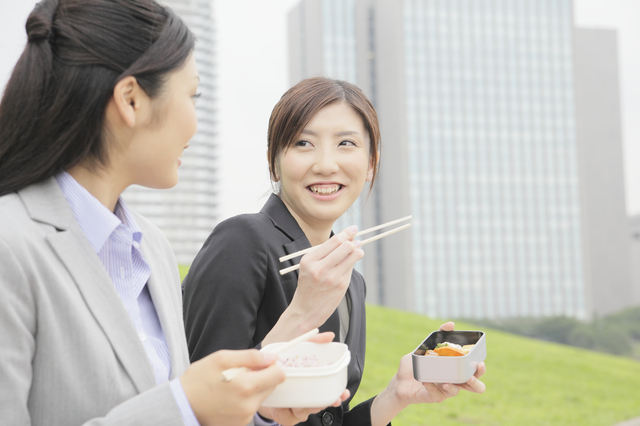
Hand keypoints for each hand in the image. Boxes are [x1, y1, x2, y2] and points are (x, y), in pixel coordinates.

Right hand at [181, 349, 284, 425]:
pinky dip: (245, 401)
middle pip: (272, 387)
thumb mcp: (221, 359)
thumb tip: (272, 357)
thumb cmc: (199, 379)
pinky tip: (229, 398)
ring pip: (261, 397)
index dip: (271, 366)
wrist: (180, 406)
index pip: (278, 375)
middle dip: (261, 377)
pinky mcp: (240, 425)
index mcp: (246, 386)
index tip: (259, 364)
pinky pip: (251, 408)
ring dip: (253, 390)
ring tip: (232, 386)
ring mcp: (245, 418)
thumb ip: (251, 356)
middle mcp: (249, 406)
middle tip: (241, 374)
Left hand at [257, 331, 350, 425]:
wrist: (255, 374)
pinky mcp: (284, 415)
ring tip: (305, 399)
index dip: (338, 393)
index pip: (329, 390)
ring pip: (307, 412)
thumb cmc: (279, 362)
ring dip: (308, 407)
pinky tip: (290, 405)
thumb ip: (312, 341)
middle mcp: (305, 397)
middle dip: (326, 402)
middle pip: (320, 404)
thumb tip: (329, 336)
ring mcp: (295, 407)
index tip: (343, 393)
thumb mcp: (296, 348)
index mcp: (311, 384)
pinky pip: (291, 418)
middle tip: (330, 398)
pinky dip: (292, 412)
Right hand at [263, 226, 363, 344]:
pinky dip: (353, 263)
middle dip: (353, 241)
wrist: (305, 310)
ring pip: (352, 255)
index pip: (334, 241)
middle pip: (345, 246)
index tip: (354, 228)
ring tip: (357, 251)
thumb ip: (325, 252)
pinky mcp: (340, 286)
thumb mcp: (309, 266)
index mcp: (309, 260)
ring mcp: (331, 277)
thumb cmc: (308, 285)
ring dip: (358, 251)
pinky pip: (351, 268)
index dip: (347, 233)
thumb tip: (349, 238)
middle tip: (355, 241)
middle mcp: (319, 268)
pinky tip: (349, 264)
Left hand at [370, 321, 486, 425]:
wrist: (400, 381)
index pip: (473, 372)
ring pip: (455, 392)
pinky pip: (436, 394)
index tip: (480, 363)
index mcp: (455, 371)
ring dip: (452, 386)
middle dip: (475, 383)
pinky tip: (426, 381)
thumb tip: (451, 324)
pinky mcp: (432, 397)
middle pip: (474, 387)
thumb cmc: (417, 365)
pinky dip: (432, 386)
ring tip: (445, 381)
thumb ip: (439, 335)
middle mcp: (453, 382)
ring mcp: (443, 391)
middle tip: (470, 377)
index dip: (480, 370)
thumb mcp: (426, 347)